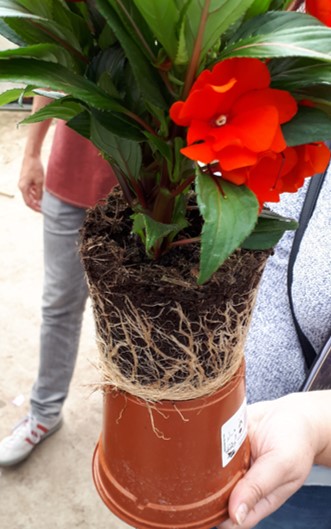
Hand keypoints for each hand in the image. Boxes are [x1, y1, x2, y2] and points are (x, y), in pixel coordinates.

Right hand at [18, 154, 43, 211]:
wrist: (31, 156)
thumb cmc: (35, 168)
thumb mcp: (40, 182)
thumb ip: (39, 192)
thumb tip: (40, 201)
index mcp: (23, 187)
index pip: (28, 202)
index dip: (35, 208)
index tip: (42, 211)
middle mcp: (21, 186)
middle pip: (28, 199)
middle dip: (36, 204)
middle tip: (44, 209)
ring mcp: (23, 183)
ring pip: (29, 195)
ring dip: (36, 199)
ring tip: (44, 203)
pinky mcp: (26, 180)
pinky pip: (30, 190)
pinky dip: (35, 193)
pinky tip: (42, 195)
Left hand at [217, 394, 320, 528]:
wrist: (292, 414)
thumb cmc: (295, 443)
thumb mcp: (282, 465)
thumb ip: (259, 487)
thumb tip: (236, 516)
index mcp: (257, 499)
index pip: (231, 520)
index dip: (217, 516)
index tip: (206, 505)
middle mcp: (240, 484)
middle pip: (213, 497)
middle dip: (205, 488)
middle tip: (211, 470)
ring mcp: (230, 464)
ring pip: (205, 472)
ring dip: (202, 464)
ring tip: (215, 448)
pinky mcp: (224, 444)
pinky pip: (206, 446)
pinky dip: (205, 441)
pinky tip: (212, 433)